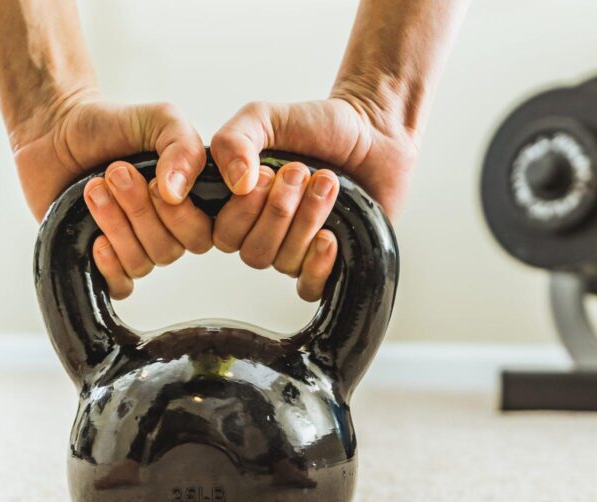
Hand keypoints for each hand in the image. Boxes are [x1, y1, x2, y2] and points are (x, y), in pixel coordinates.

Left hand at [11, 94, 211, 298]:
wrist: (55, 130)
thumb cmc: (109, 124)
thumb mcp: (158, 119)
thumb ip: (181, 146)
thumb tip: (177, 193)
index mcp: (187, 202)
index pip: (202, 233)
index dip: (179, 215)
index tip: (153, 180)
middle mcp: (164, 228)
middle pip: (170, 250)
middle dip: (140, 213)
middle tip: (114, 173)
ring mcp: (132, 245)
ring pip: (142, 263)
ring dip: (116, 226)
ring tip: (93, 189)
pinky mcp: (101, 260)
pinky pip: (120, 286)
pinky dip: (110, 268)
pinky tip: (96, 241)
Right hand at [210, 92, 419, 297]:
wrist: (373, 131)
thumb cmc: (319, 125)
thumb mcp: (265, 117)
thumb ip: (234, 140)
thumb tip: (237, 185)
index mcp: (243, 206)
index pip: (223, 234)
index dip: (243, 211)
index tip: (266, 174)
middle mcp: (265, 233)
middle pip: (253, 253)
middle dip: (278, 211)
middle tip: (301, 172)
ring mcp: (296, 251)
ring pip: (283, 263)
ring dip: (306, 221)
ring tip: (327, 183)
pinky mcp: (329, 263)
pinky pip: (309, 288)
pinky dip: (317, 265)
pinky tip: (330, 236)